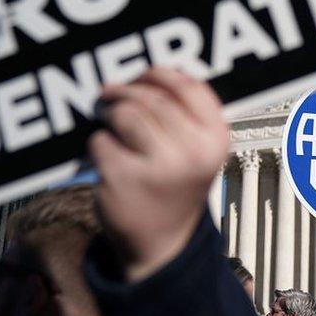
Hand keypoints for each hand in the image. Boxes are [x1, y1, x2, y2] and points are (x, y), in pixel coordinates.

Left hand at [88, 68, 229, 281]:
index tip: (144, 76)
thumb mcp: (198, 149)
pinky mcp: (123, 179)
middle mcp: (194, 152)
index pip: (189, 86)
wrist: (161, 243)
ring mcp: (159, 167)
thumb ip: (185, 112)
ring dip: (109, 112)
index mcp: (216, 139)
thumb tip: (149, 72)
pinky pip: (100, 140)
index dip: (160, 74)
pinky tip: (108, 157)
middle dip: (125, 90)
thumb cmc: (176, 185)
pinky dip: (99, 144)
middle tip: (111, 94)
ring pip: (124, 113)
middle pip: (151, 96)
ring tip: (107, 118)